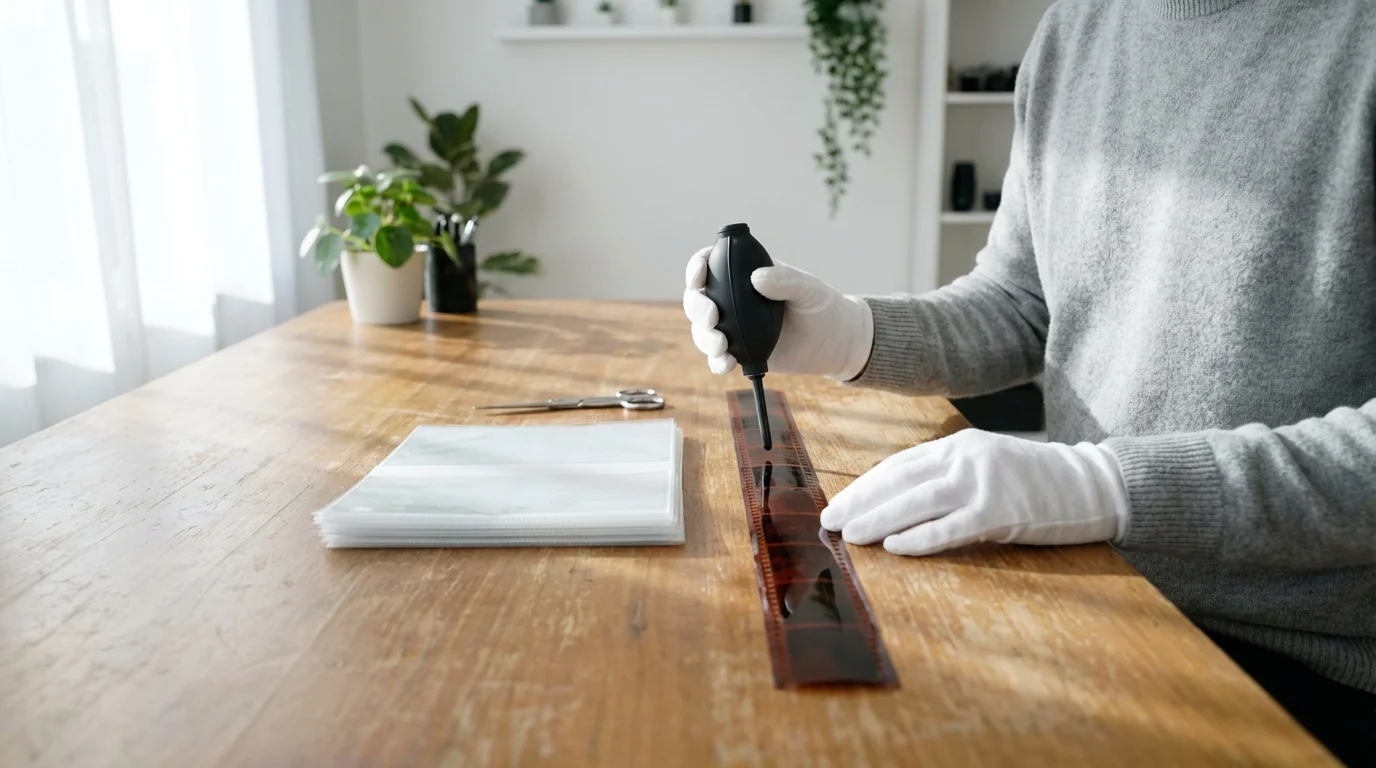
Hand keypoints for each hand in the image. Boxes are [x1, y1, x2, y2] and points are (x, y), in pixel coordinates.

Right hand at [682, 248, 873, 379]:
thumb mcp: (808, 289)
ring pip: (703, 330)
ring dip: (704, 338)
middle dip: (698, 308)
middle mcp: (733, 299)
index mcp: (745, 274)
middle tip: (712, 319)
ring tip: (722, 347)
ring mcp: (734, 326)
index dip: (697, 267)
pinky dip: (717, 362)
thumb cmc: (822, 306)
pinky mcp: (740, 352)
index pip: (711, 263)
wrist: (834, 342)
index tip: (699, 277)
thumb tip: (756, 278)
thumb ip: (785, 281)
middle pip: (698, 299)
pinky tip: (726, 365)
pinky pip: (718, 357)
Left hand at [820, 430, 1128, 555]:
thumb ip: (947, 475)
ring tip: (849, 535)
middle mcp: (966, 458)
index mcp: (959, 445)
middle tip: (828, 521)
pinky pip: (951, 528)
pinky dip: (920, 538)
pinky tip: (894, 547)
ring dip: (878, 519)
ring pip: (917, 502)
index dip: (864, 486)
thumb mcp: (987, 464)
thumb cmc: (1036, 481)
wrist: (1092, 483)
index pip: (899, 465)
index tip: (837, 504)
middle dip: (860, 502)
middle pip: (899, 481)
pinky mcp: (1001, 512)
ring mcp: (984, 483)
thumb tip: (898, 501)